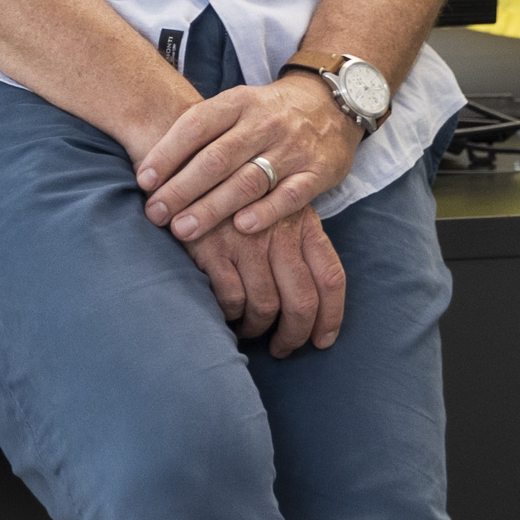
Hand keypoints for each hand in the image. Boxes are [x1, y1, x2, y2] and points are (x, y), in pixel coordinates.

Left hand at [135, 72, 355, 245]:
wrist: (332, 104)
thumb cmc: (268, 114)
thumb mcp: (237, 107)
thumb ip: (203, 133)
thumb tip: (152, 171)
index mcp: (238, 102)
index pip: (196, 125)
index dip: (167, 153)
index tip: (144, 181)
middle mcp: (264, 123)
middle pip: (217, 158)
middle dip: (182, 189)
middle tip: (155, 214)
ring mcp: (292, 148)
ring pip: (248, 180)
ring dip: (213, 208)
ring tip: (183, 230)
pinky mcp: (318, 172)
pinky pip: (290, 195)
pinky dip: (265, 212)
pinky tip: (241, 228)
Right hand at [186, 206, 348, 357]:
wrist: (188, 170)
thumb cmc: (235, 198)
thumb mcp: (276, 208)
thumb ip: (296, 244)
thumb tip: (311, 301)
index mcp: (303, 223)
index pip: (331, 277)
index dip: (331, 317)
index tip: (322, 340)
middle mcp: (280, 232)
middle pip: (302, 301)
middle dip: (295, 335)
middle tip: (283, 348)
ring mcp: (246, 241)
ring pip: (266, 306)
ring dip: (258, 328)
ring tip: (248, 329)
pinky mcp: (213, 248)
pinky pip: (232, 300)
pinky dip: (232, 316)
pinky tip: (226, 314)